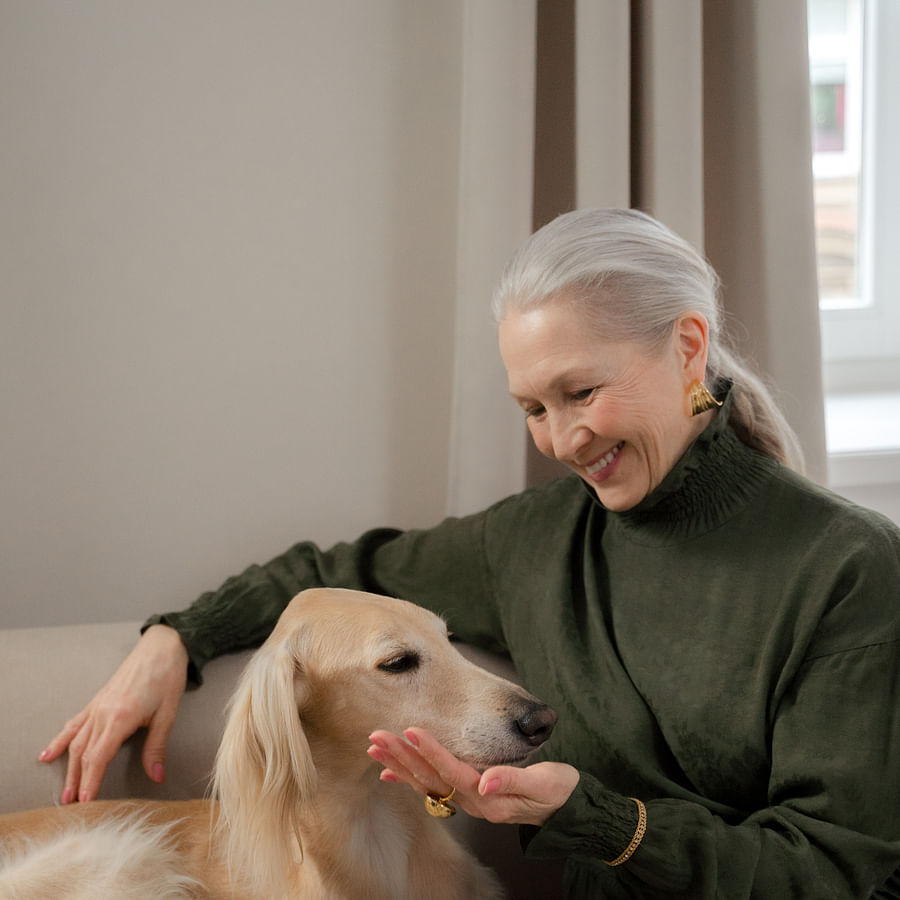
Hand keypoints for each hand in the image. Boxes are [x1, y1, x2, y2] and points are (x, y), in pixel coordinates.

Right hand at [38, 624, 189, 803]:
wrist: (162, 646)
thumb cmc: (167, 677)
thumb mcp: (168, 713)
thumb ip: (157, 746)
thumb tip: (157, 776)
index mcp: (120, 717)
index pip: (99, 757)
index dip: (91, 781)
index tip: (86, 802)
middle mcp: (103, 712)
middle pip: (84, 753)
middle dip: (77, 781)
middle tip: (72, 805)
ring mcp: (97, 706)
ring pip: (76, 741)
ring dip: (68, 767)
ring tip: (64, 791)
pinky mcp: (97, 700)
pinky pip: (74, 723)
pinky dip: (60, 740)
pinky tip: (48, 754)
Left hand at [367, 727, 578, 826]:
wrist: (566, 808)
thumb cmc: (558, 791)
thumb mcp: (545, 785)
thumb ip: (514, 781)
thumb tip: (486, 779)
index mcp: (489, 796)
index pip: (454, 771)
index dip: (432, 751)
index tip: (411, 731)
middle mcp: (473, 800)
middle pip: (431, 777)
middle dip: (403, 757)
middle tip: (376, 737)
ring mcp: (468, 798)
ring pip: (426, 781)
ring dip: (400, 764)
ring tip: (374, 747)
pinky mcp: (467, 793)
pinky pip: (431, 786)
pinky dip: (408, 777)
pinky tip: (388, 771)